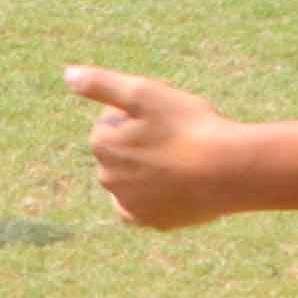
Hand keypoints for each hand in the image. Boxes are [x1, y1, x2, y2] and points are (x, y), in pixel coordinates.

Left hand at [64, 66, 242, 227]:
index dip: (140, 114)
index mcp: (102, 144)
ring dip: (146, 169)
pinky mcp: (151, 221)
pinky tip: (167, 188)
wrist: (229, 171)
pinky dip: (150, 198)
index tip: (166, 114)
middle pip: (121, 150)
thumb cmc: (189, 127)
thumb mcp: (144, 92)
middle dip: (141, 141)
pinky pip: (140, 208)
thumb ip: (101, 84)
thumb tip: (68, 75)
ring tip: (180, 161)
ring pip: (130, 178)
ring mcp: (128, 202)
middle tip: (177, 136)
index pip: (111, 121)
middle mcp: (107, 177)